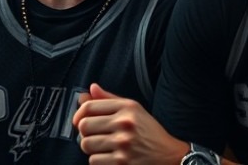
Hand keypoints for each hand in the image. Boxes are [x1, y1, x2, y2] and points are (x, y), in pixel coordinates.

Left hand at [72, 83, 188, 164]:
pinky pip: (93, 161)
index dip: (79, 115)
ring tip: (106, 147)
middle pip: (84, 126)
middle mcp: (125, 123)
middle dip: (86, 134)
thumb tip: (90, 90)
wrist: (168, 156)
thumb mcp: (135, 111)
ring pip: (86, 144)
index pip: (89, 107)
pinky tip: (112, 157)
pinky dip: (100, 161)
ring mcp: (123, 143)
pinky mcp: (120, 161)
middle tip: (96, 136)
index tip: (79, 121)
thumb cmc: (149, 133)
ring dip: (92, 149)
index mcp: (128, 107)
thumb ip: (110, 100)